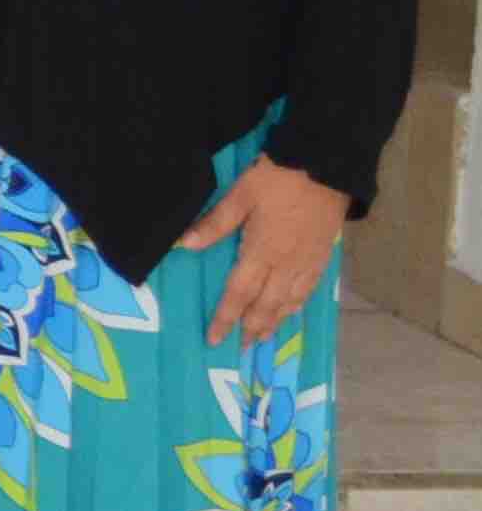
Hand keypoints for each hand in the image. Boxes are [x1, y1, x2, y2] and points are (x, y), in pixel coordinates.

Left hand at [181, 157, 349, 345]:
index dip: (226, 318)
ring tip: (264, 336)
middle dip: (252, 327)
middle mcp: (285, 263)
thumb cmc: (278, 177)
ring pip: (290, 300)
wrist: (327, 164)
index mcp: (260, 251)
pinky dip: (299, 304)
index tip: (215, 339)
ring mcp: (308, 260)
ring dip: (276, 320)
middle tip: (242, 346)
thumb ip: (214, 224)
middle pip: (266, 304)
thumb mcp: (240, 195)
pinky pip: (310, 287)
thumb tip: (184, 246)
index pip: (239, 293)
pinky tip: (293, 309)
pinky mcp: (324, 253)